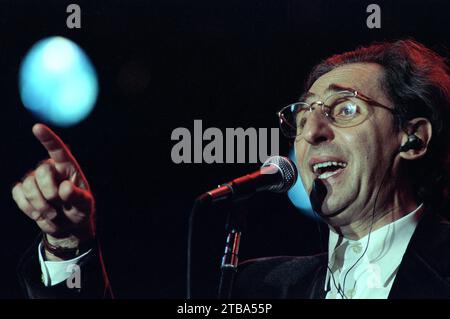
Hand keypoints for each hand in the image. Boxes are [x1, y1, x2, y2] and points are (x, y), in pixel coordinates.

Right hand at [12, 123, 94, 260]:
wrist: (68, 226)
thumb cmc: (80, 210)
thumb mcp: (85, 205)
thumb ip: (78, 197)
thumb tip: (64, 188)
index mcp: (68, 167)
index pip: (58, 149)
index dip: (48, 139)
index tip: (37, 128)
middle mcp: (50, 169)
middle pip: (41, 171)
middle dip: (49, 192)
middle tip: (59, 206)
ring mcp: (34, 179)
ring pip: (27, 184)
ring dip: (40, 204)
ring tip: (53, 214)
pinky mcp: (23, 191)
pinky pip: (17, 194)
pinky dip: (28, 208)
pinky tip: (40, 215)